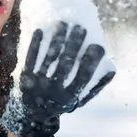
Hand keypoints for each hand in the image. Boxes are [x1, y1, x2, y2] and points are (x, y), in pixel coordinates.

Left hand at [0, 21, 115, 136]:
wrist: (33, 113)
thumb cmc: (62, 101)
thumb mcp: (80, 100)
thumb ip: (96, 85)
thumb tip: (112, 67)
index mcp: (69, 96)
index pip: (82, 77)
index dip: (91, 62)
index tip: (98, 45)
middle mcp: (53, 90)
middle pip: (65, 64)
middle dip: (73, 45)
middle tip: (80, 27)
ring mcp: (37, 82)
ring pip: (48, 58)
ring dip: (56, 39)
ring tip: (64, 23)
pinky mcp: (24, 76)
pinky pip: (30, 58)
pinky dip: (35, 44)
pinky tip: (40, 29)